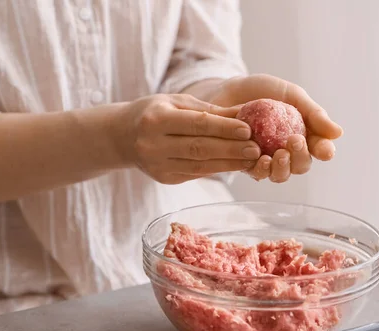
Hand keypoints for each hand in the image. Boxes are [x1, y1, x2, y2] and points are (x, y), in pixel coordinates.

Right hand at [114, 94, 259, 183]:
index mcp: (156, 119)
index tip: (248, 129)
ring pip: (200, 166)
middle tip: (256, 149)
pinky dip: (217, 169)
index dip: (223, 128)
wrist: (122, 136)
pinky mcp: (164, 178)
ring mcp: (157, 165)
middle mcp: (154, 144)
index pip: (196, 124)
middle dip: (231, 150)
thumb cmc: (154, 113)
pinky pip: (196, 173)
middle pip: (199, 148)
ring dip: (229, 163)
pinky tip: (234, 165)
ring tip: (251, 160)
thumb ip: (210, 110)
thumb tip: (247, 110)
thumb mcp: (177, 103)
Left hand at [208, 74, 342, 182]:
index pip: (320, 149)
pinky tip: (261, 160)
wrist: (228, 91)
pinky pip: (258, 174)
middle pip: (301, 166)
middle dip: (301, 157)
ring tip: (278, 154)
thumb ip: (313, 113)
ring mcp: (268, 159)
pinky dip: (261, 170)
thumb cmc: (262, 91)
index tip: (325, 151)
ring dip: (283, 168)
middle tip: (294, 142)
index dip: (324, 151)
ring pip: (281, 175)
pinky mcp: (247, 163)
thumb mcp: (291, 95)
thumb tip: (338, 133)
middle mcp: (289, 151)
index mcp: (305, 134)